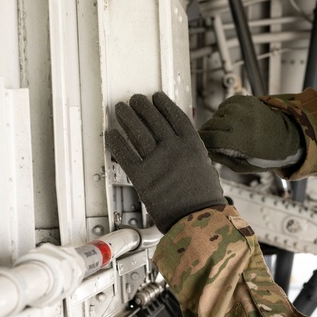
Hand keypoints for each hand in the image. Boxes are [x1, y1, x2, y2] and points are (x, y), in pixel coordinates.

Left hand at [105, 92, 225, 232]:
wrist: (198, 219)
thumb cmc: (204, 200)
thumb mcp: (205, 168)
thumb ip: (191, 155)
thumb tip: (181, 147)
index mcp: (192, 145)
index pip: (175, 117)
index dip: (164, 105)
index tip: (157, 97)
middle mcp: (174, 149)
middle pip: (154, 120)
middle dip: (142, 107)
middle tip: (134, 100)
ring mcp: (158, 162)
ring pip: (138, 132)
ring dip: (127, 117)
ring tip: (121, 109)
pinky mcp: (143, 177)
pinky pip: (125, 154)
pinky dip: (116, 142)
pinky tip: (112, 134)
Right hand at [198, 95, 303, 172]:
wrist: (287, 136)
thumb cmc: (267, 154)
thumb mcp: (244, 165)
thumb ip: (222, 159)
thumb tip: (206, 150)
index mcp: (242, 139)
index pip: (210, 137)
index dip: (202, 141)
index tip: (200, 144)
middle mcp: (241, 119)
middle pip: (211, 124)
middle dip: (208, 133)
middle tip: (213, 141)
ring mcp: (243, 107)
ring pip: (217, 114)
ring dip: (217, 123)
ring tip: (228, 132)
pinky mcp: (245, 99)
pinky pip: (225, 106)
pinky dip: (225, 113)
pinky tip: (234, 122)